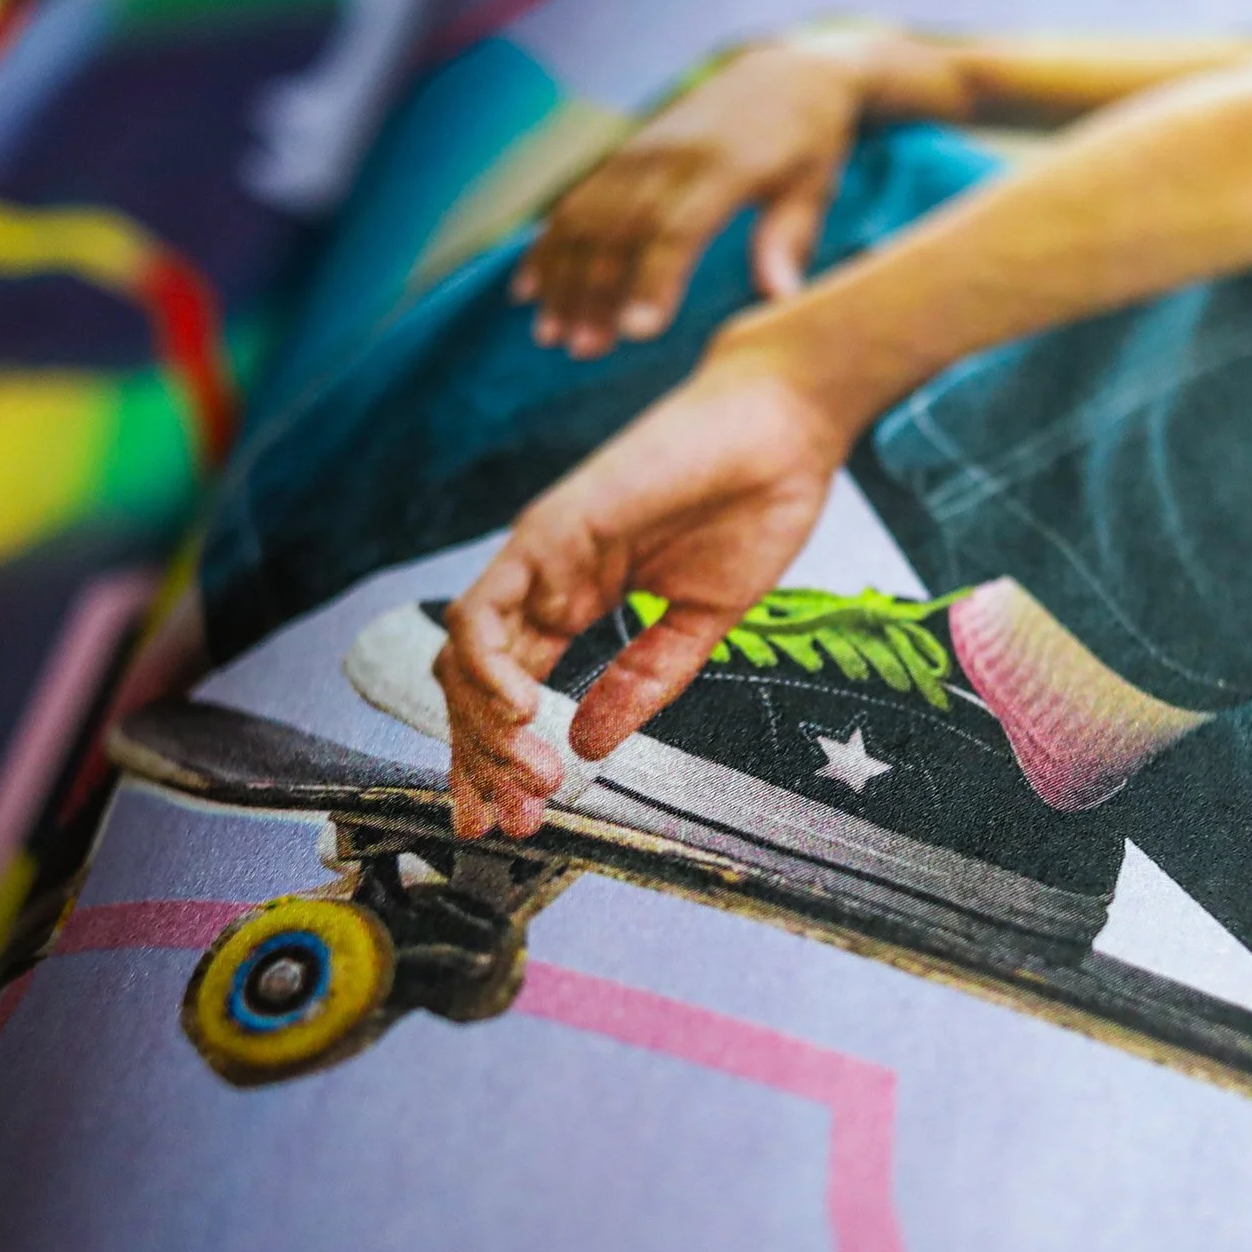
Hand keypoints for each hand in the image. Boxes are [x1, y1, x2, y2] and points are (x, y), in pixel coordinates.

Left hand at [434, 341, 858, 837]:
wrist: (783, 429)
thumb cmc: (754, 507)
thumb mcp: (699, 621)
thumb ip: (642, 680)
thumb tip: (588, 746)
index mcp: (576, 599)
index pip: (511, 690)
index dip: (502, 760)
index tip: (516, 820)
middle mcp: (543, 580)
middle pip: (475, 684)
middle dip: (481, 763)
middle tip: (508, 823)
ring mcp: (538, 554)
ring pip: (467, 656)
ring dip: (484, 731)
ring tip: (527, 780)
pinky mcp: (546, 531)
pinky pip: (487, 611)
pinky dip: (487, 670)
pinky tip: (522, 715)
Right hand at [516, 43, 871, 358]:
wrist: (780, 73)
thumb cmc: (807, 146)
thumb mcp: (813, 186)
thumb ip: (789, 238)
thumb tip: (779, 297)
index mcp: (722, 166)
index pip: (678, 228)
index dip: (655, 280)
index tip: (637, 333)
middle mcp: (669, 155)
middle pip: (619, 229)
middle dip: (594, 292)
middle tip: (583, 351)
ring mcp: (637, 150)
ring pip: (584, 218)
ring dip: (561, 277)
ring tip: (550, 336)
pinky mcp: (621, 153)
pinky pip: (573, 200)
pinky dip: (547, 245)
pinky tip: (527, 291)